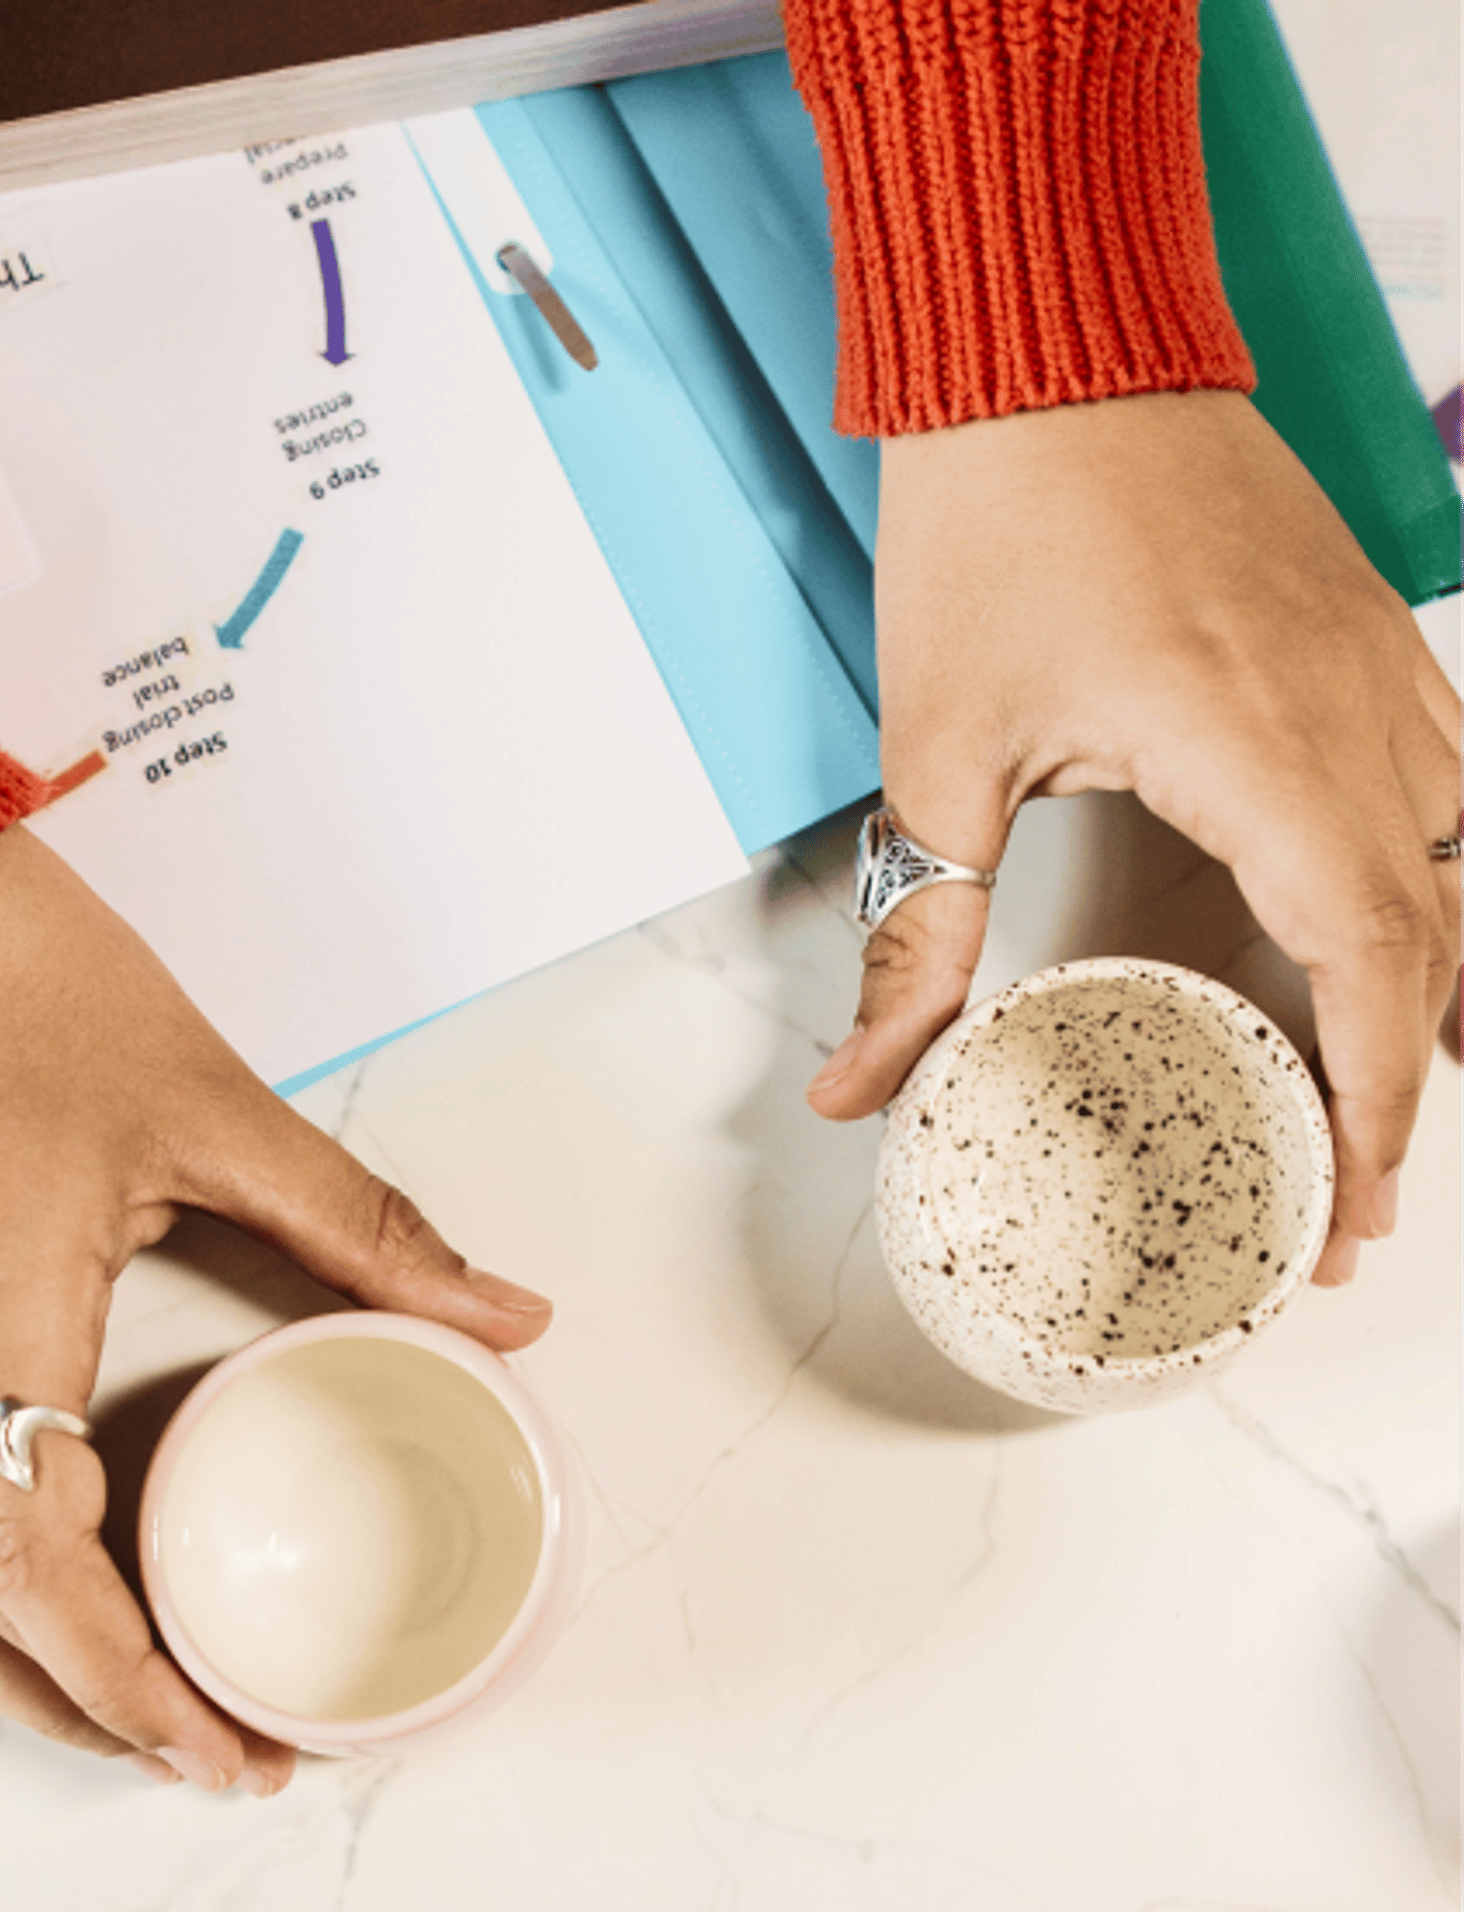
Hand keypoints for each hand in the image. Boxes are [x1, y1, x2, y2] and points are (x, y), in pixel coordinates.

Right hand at [0, 824, 550, 1791]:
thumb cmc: (21, 986)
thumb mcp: (211, 1108)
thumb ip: (360, 1225)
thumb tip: (502, 1309)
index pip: (48, 1580)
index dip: (137, 1690)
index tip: (229, 1747)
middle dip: (87, 1710)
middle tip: (204, 1752)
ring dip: (10, 1666)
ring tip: (124, 1701)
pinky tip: (28, 1581)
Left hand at [806, 389, 1460, 1286]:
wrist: (1055, 350)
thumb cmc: (997, 527)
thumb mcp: (938, 750)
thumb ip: (917, 935)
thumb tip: (858, 1083)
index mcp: (1263, 752)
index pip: (1374, 966)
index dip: (1379, 1106)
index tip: (1351, 1210)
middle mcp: (1360, 717)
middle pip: (1441, 943)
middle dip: (1410, 1090)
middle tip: (1352, 1208)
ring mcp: (1381, 671)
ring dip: (1447, 997)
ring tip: (1401, 1101)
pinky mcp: (1366, 641)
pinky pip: (1455, 790)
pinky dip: (1448, 891)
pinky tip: (1421, 938)